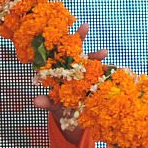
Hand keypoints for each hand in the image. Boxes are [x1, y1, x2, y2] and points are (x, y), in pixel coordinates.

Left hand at [33, 23, 107, 144]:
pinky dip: (106, 70)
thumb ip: (46, 102)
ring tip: (104, 52)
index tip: (58, 31)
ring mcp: (85, 74)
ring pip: (89, 61)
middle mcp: (72, 69)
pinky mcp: (96, 82)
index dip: (57, 42)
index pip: (57, 54)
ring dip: (97, 56)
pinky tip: (112, 67)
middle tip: (85, 26)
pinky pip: (101, 74)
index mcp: (59, 72)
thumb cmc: (60, 110)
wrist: (75, 120)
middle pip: (74, 50)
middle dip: (80, 38)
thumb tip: (36, 101)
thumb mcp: (53, 106)